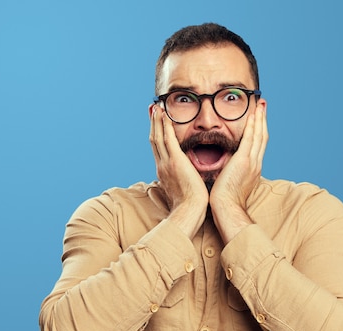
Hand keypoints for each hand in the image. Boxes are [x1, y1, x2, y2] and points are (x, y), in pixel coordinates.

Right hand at [149, 105, 207, 237]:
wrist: (189, 211)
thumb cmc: (190, 204)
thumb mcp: (184, 188)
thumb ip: (183, 179)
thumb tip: (188, 175)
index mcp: (164, 172)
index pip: (158, 149)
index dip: (156, 135)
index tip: (156, 124)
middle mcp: (162, 165)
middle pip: (154, 140)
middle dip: (153, 124)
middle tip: (152, 109)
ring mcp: (166, 162)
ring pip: (158, 136)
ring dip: (157, 120)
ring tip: (157, 107)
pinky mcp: (175, 161)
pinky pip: (167, 138)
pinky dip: (164, 125)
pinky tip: (164, 114)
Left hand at [210, 102, 267, 242]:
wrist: (227, 208)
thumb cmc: (225, 200)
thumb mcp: (231, 182)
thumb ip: (231, 172)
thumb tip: (226, 167)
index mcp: (252, 169)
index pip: (258, 145)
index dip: (259, 130)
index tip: (259, 118)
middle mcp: (255, 163)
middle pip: (262, 137)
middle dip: (263, 120)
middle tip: (263, 105)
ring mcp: (252, 161)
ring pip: (259, 135)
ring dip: (260, 118)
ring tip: (261, 104)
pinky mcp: (244, 161)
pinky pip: (250, 139)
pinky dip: (253, 126)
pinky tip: (253, 114)